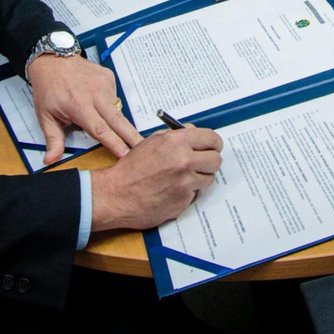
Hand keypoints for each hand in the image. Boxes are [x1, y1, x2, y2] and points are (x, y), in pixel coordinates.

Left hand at [28, 53, 141, 162]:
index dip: (114, 143)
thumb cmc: (48, 88)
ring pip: (116, 109)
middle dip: (132, 136)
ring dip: (115, 120)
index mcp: (78, 106)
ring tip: (103, 118)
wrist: (52, 59)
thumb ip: (53, 139)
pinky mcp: (109, 77)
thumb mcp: (45, 116)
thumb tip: (50, 160)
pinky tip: (97, 101)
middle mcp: (95, 95)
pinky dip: (108, 104)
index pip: (100, 129)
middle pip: (118, 120)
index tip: (126, 154)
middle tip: (144, 147)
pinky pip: (114, 97)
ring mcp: (104, 84)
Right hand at [89, 126, 224, 230]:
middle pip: (216, 160)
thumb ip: (176, 136)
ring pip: (208, 178)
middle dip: (209, 161)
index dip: (213, 143)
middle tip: (201, 163)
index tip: (212, 147)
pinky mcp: (183, 201)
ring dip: (199, 178)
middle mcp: (184, 161)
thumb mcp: (152, 142)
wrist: (117, 194)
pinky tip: (173, 190)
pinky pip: (196, 194)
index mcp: (177, 142)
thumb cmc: (131, 169)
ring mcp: (185, 183)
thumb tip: (194, 132)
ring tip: (182, 178)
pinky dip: (188, 192)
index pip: (212, 139)